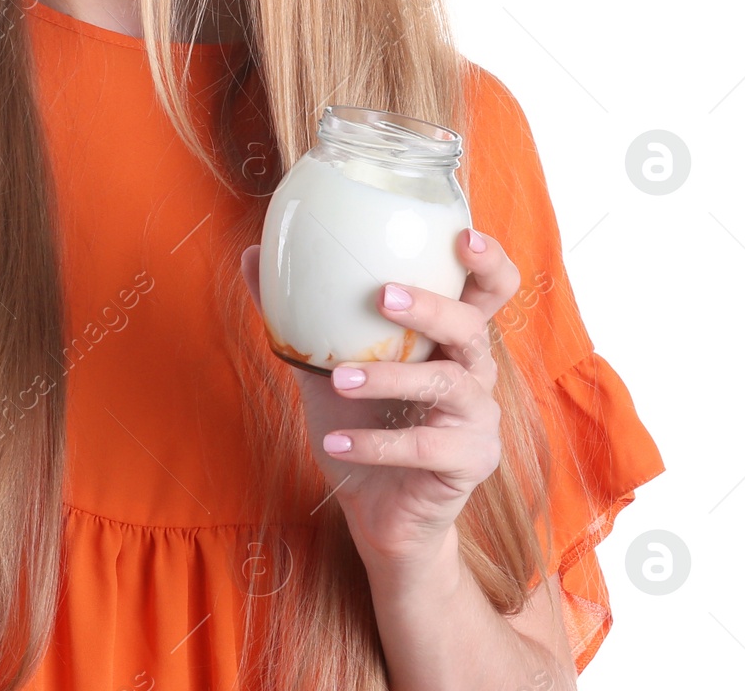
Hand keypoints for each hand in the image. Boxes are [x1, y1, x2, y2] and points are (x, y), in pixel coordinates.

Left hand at [240, 227, 520, 568]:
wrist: (375, 509)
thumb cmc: (359, 422)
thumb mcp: (324, 364)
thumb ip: (297, 314)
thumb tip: (255, 253)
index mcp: (448, 338)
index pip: (489, 290)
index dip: (488, 261)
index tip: (462, 236)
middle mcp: (475, 370)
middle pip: (473, 327)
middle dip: (431, 307)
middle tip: (383, 295)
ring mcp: (479, 418)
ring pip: (448, 383)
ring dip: (389, 377)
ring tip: (338, 379)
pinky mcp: (471, 462)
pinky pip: (426, 448)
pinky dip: (375, 445)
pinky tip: (334, 443)